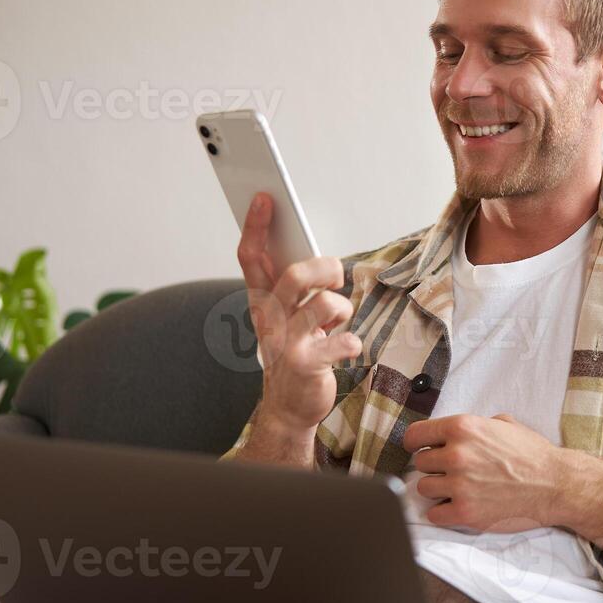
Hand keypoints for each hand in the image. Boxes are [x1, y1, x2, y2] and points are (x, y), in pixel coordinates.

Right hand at [237, 193, 360, 436]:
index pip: (251, 256)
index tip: (265, 196)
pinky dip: (351, 342)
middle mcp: (270, 318)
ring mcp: (287, 342)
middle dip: (323, 268)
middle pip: (294, 275)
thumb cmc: (294, 350)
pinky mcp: (307, 364)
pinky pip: (341, 342)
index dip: (256, 225)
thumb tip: (317, 255)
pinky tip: (347, 347)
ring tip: (337, 321)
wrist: (289, 406)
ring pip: (323, 305)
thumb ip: (294, 286)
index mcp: (262, 301)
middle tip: (334, 277)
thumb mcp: (286, 316)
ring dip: (341, 308)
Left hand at [402, 414, 570, 530]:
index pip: (415, 435)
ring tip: (458, 489)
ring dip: (437, 490)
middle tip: (452, 472)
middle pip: (420, 463)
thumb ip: (475, 425)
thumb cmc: (534, 454)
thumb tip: (455, 433)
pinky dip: (442, 512)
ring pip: (424, 488)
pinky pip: (434, 514)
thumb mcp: (504, 424)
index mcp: (463, 428)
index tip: (418, 449)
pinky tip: (457, 507)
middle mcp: (456, 455)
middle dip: (434, 467)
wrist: (556, 485)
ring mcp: (459, 485)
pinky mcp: (465, 513)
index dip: (416, 443)